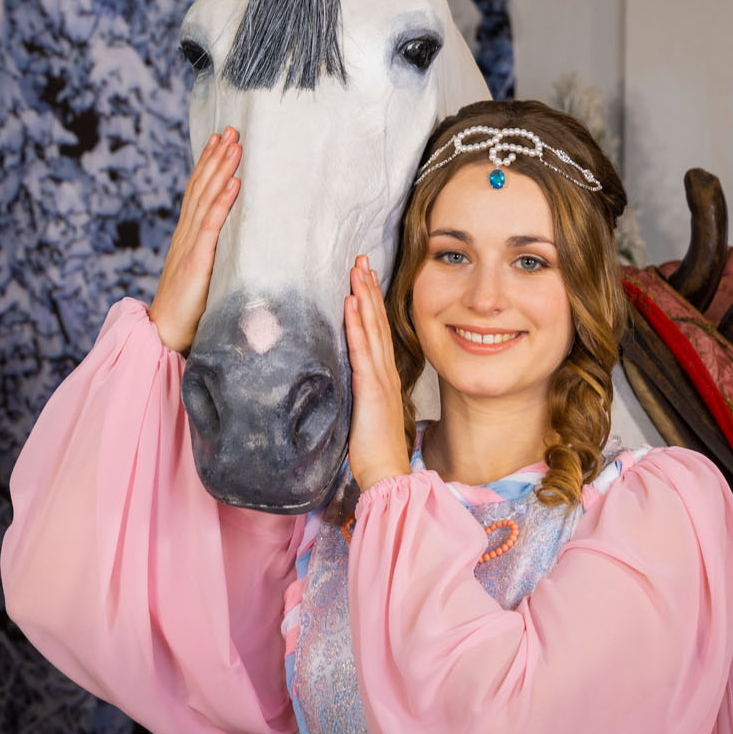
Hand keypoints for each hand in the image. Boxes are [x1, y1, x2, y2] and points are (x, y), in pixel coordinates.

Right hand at [149, 128, 240, 353]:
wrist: (164, 334)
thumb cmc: (187, 310)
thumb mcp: (203, 274)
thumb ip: (214, 255)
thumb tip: (236, 242)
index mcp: (187, 236)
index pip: (198, 192)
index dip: (208, 164)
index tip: (220, 139)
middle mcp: (186, 234)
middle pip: (201, 187)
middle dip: (216, 156)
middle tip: (231, 128)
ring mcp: (190, 246)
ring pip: (206, 199)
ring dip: (221, 169)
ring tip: (235, 144)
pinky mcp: (197, 262)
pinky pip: (211, 226)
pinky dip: (223, 202)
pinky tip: (234, 183)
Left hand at [344, 255, 410, 490]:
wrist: (385, 475)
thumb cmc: (373, 451)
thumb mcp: (364, 414)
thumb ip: (359, 393)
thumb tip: (346, 380)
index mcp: (383, 377)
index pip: (377, 331)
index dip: (372, 302)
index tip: (365, 276)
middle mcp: (385, 372)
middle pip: (377, 321)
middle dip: (369, 288)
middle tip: (361, 258)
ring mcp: (380, 380)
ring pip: (372, 329)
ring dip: (364, 297)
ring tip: (357, 269)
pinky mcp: (371, 391)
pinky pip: (362, 352)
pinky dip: (358, 325)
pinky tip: (351, 304)